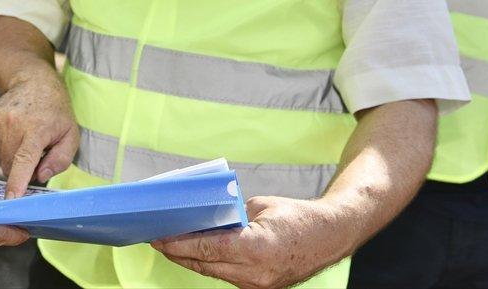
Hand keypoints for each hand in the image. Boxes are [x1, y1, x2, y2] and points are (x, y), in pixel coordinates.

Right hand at [0, 67, 77, 198]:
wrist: (34, 81)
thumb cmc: (56, 112)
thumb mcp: (71, 135)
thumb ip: (60, 160)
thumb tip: (40, 176)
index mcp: (37, 129)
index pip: (24, 160)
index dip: (17, 182)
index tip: (11, 200)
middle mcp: (13, 123)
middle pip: (11, 165)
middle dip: (22, 170)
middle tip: (36, 155)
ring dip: (12, 159)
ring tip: (24, 140)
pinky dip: (0, 150)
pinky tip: (11, 136)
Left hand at [153, 195, 350, 288]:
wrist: (330, 236)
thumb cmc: (296, 216)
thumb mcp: (259, 207)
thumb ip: (230, 215)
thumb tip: (202, 217)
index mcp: (257, 248)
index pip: (207, 249)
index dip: (179, 244)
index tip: (159, 237)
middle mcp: (256, 273)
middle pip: (205, 265)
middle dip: (178, 253)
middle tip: (157, 239)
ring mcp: (258, 284)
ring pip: (214, 273)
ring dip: (191, 260)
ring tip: (170, 246)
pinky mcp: (260, 287)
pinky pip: (227, 275)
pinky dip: (209, 264)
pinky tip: (196, 254)